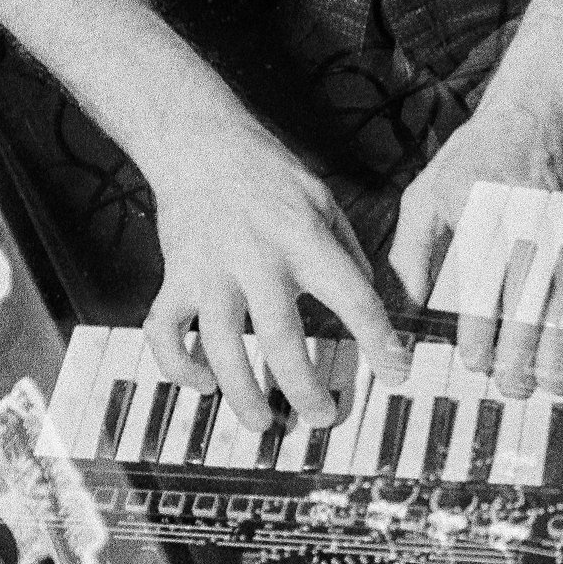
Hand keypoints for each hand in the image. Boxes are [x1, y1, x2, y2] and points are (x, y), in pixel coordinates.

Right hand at [142, 117, 405, 432]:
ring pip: (219, 349)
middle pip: (280, 340)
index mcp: (303, 237)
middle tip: (324, 417)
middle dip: (304, 390)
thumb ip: (348, 253)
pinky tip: (205, 383)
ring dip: (242, 396)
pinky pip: (165, 334)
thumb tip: (371, 305)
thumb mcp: (323, 200)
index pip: (352, 297)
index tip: (397, 374)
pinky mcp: (175, 277)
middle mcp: (256, 257)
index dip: (379, 341)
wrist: (198, 141)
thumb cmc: (269, 175)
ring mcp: (209, 271)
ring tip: (265, 423)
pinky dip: (179, 367)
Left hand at [393, 0, 562, 397]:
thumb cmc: (477, 157)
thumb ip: (411, 252)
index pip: (481, 292)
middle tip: (512, 391)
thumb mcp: (427, 193)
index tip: (474, 365)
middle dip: (522, 359)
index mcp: (483, 223)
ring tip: (554, 388)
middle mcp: (528, 231)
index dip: (479, 336)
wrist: (544, 108)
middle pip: (527, 309)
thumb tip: (406, 308)